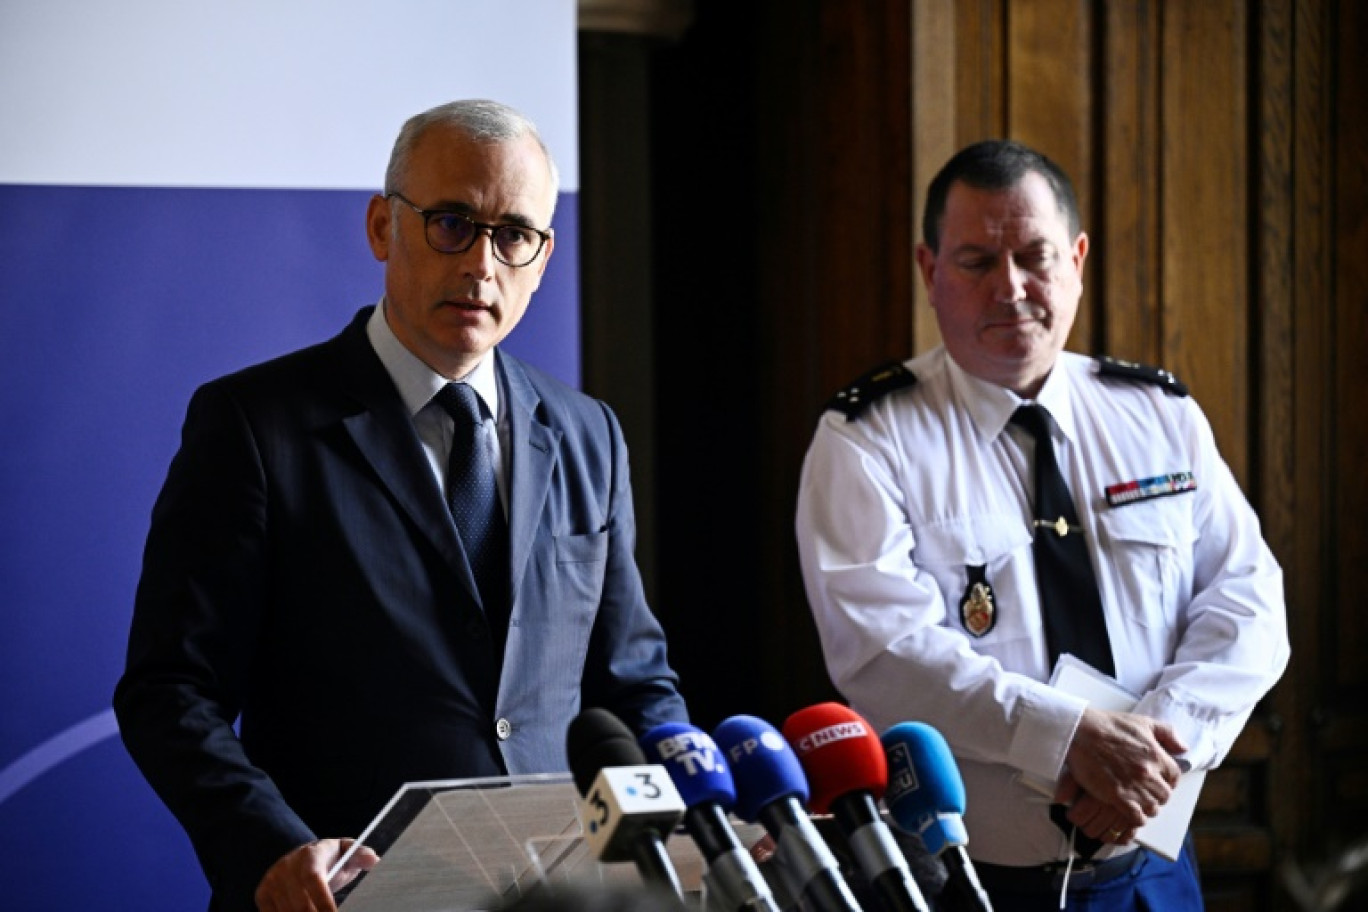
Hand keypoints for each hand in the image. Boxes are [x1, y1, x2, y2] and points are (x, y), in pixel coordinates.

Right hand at [254, 838, 378, 911]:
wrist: (301, 857)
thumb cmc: (331, 859)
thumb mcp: (347, 852)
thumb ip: (360, 855)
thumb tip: (374, 860)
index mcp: (310, 855)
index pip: (314, 880)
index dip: (325, 902)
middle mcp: (286, 866)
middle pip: (300, 904)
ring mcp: (272, 881)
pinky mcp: (262, 894)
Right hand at [1054, 707, 1185, 836]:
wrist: (1080, 732)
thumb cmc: (1108, 725)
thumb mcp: (1143, 722)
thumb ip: (1167, 733)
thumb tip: (1183, 748)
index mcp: (1156, 755)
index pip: (1174, 776)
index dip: (1168, 780)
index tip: (1161, 781)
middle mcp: (1148, 773)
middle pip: (1164, 795)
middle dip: (1158, 795)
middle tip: (1148, 793)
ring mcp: (1133, 786)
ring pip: (1152, 808)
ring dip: (1147, 807)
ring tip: (1139, 803)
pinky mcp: (1118, 797)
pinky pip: (1137, 817)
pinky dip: (1136, 818)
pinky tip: (1131, 813)